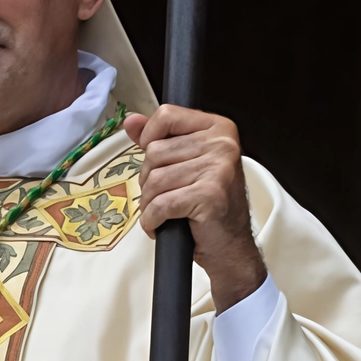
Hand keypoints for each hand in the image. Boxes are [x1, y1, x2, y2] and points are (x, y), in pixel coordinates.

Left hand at [125, 106, 266, 313]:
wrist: (229, 245)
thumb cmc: (207, 205)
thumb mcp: (184, 164)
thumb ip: (158, 139)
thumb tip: (131, 121)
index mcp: (218, 128)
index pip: (166, 115)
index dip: (149, 138)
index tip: (155, 161)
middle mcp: (222, 144)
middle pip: (154, 152)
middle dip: (149, 181)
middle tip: (167, 196)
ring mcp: (218, 168)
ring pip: (153, 180)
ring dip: (150, 203)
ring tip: (166, 213)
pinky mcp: (209, 195)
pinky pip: (160, 204)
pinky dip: (152, 220)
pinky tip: (162, 224)